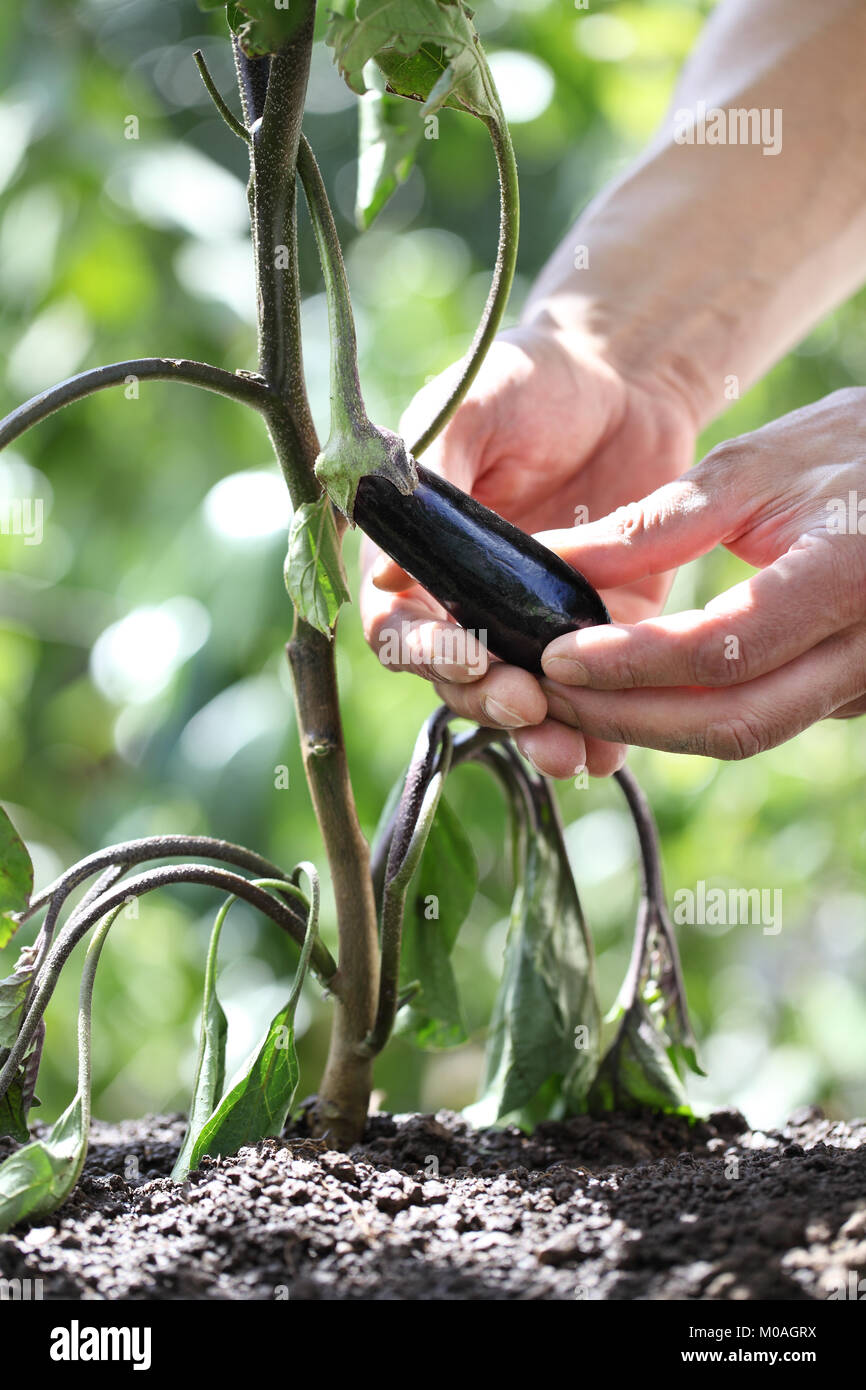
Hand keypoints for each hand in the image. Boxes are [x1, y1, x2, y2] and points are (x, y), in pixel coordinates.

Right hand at [361, 323, 696, 777]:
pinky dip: (598, 728)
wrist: (628, 374)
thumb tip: (383, 575)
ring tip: (567, 752)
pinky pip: (593, 691)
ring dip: (538, 733)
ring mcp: (533, 622)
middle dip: (486, 699)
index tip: (465, 654)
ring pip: (521, 698)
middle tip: (525, 704)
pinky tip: (609, 752)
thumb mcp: (475, 411)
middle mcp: (468, 601)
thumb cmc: (533, 378)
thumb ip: (431, 479)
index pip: (398, 628)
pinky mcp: (599, 629)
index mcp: (420, 557)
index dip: (422, 651)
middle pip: (457, 678)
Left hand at [537, 388, 865, 758]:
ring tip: (571, 697)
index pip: (725, 651)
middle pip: (733, 721)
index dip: (631, 664)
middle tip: (545, 694)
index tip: (555, 654)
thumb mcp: (758, 464)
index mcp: (849, 576)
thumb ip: (659, 522)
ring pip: (746, 732)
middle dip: (626, 718)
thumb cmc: (853, 448)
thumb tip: (556, 560)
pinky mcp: (851, 694)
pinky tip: (629, 693)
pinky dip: (686, 715)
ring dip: (650, 726)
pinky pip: (760, 718)